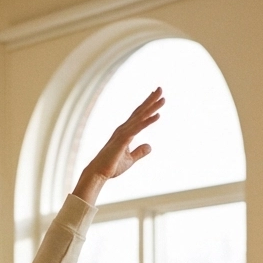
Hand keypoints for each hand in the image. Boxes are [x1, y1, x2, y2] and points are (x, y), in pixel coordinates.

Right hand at [73, 87, 164, 205]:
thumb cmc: (111, 166)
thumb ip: (139, 152)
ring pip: (140, 117)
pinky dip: (148, 121)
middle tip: (161, 89)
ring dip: (152, 107)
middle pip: (140, 112)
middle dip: (151, 100)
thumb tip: (150, 146)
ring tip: (163, 98)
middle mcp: (123, 129)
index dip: (147, 106)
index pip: (138, 116)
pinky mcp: (123, 140)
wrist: (98, 173)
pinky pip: (138, 128)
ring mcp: (123, 133)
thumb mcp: (130, 160)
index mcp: (124, 132)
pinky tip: (158, 115)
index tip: (155, 96)